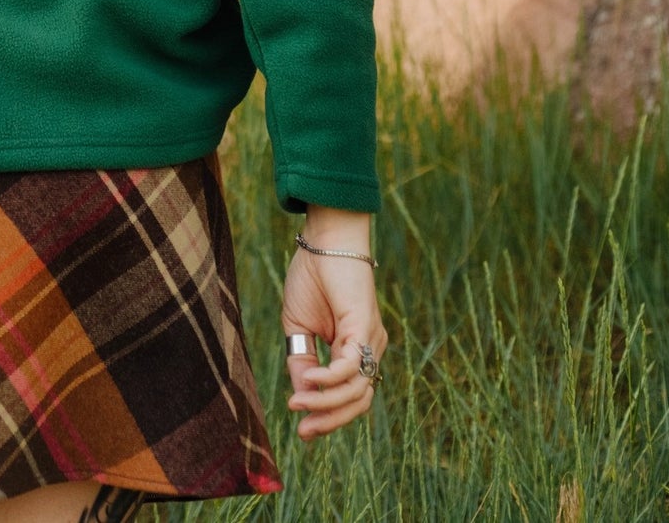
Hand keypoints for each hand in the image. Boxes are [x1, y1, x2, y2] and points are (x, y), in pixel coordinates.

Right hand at [280, 206, 386, 438]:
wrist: (323, 237)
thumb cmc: (311, 276)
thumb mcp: (299, 328)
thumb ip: (302, 362)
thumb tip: (302, 397)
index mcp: (356, 349)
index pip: (351, 396)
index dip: (329, 417)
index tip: (303, 430)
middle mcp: (370, 347)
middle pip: (358, 402)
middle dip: (330, 421)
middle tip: (302, 431)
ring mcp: (371, 338)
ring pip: (357, 390)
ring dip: (326, 403)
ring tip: (297, 404)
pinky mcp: (365, 325)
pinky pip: (351, 365)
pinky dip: (329, 378)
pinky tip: (308, 379)